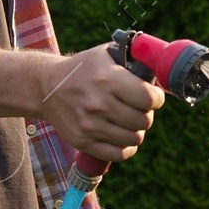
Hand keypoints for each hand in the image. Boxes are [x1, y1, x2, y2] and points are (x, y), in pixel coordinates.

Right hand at [38, 43, 164, 162]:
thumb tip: (161, 67)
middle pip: (144, 121)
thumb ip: (133, 58)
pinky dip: (126, 148)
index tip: (154, 96)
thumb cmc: (83, 69)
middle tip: (139, 108)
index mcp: (108, 80)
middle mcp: (99, 104)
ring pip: (134, 139)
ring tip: (130, 121)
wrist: (47, 88)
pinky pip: (118, 154)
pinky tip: (123, 137)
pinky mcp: (83, 142)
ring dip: (137, 131)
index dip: (157, 98)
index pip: (149, 99)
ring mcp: (90, 125)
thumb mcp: (105, 54)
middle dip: (147, 114)